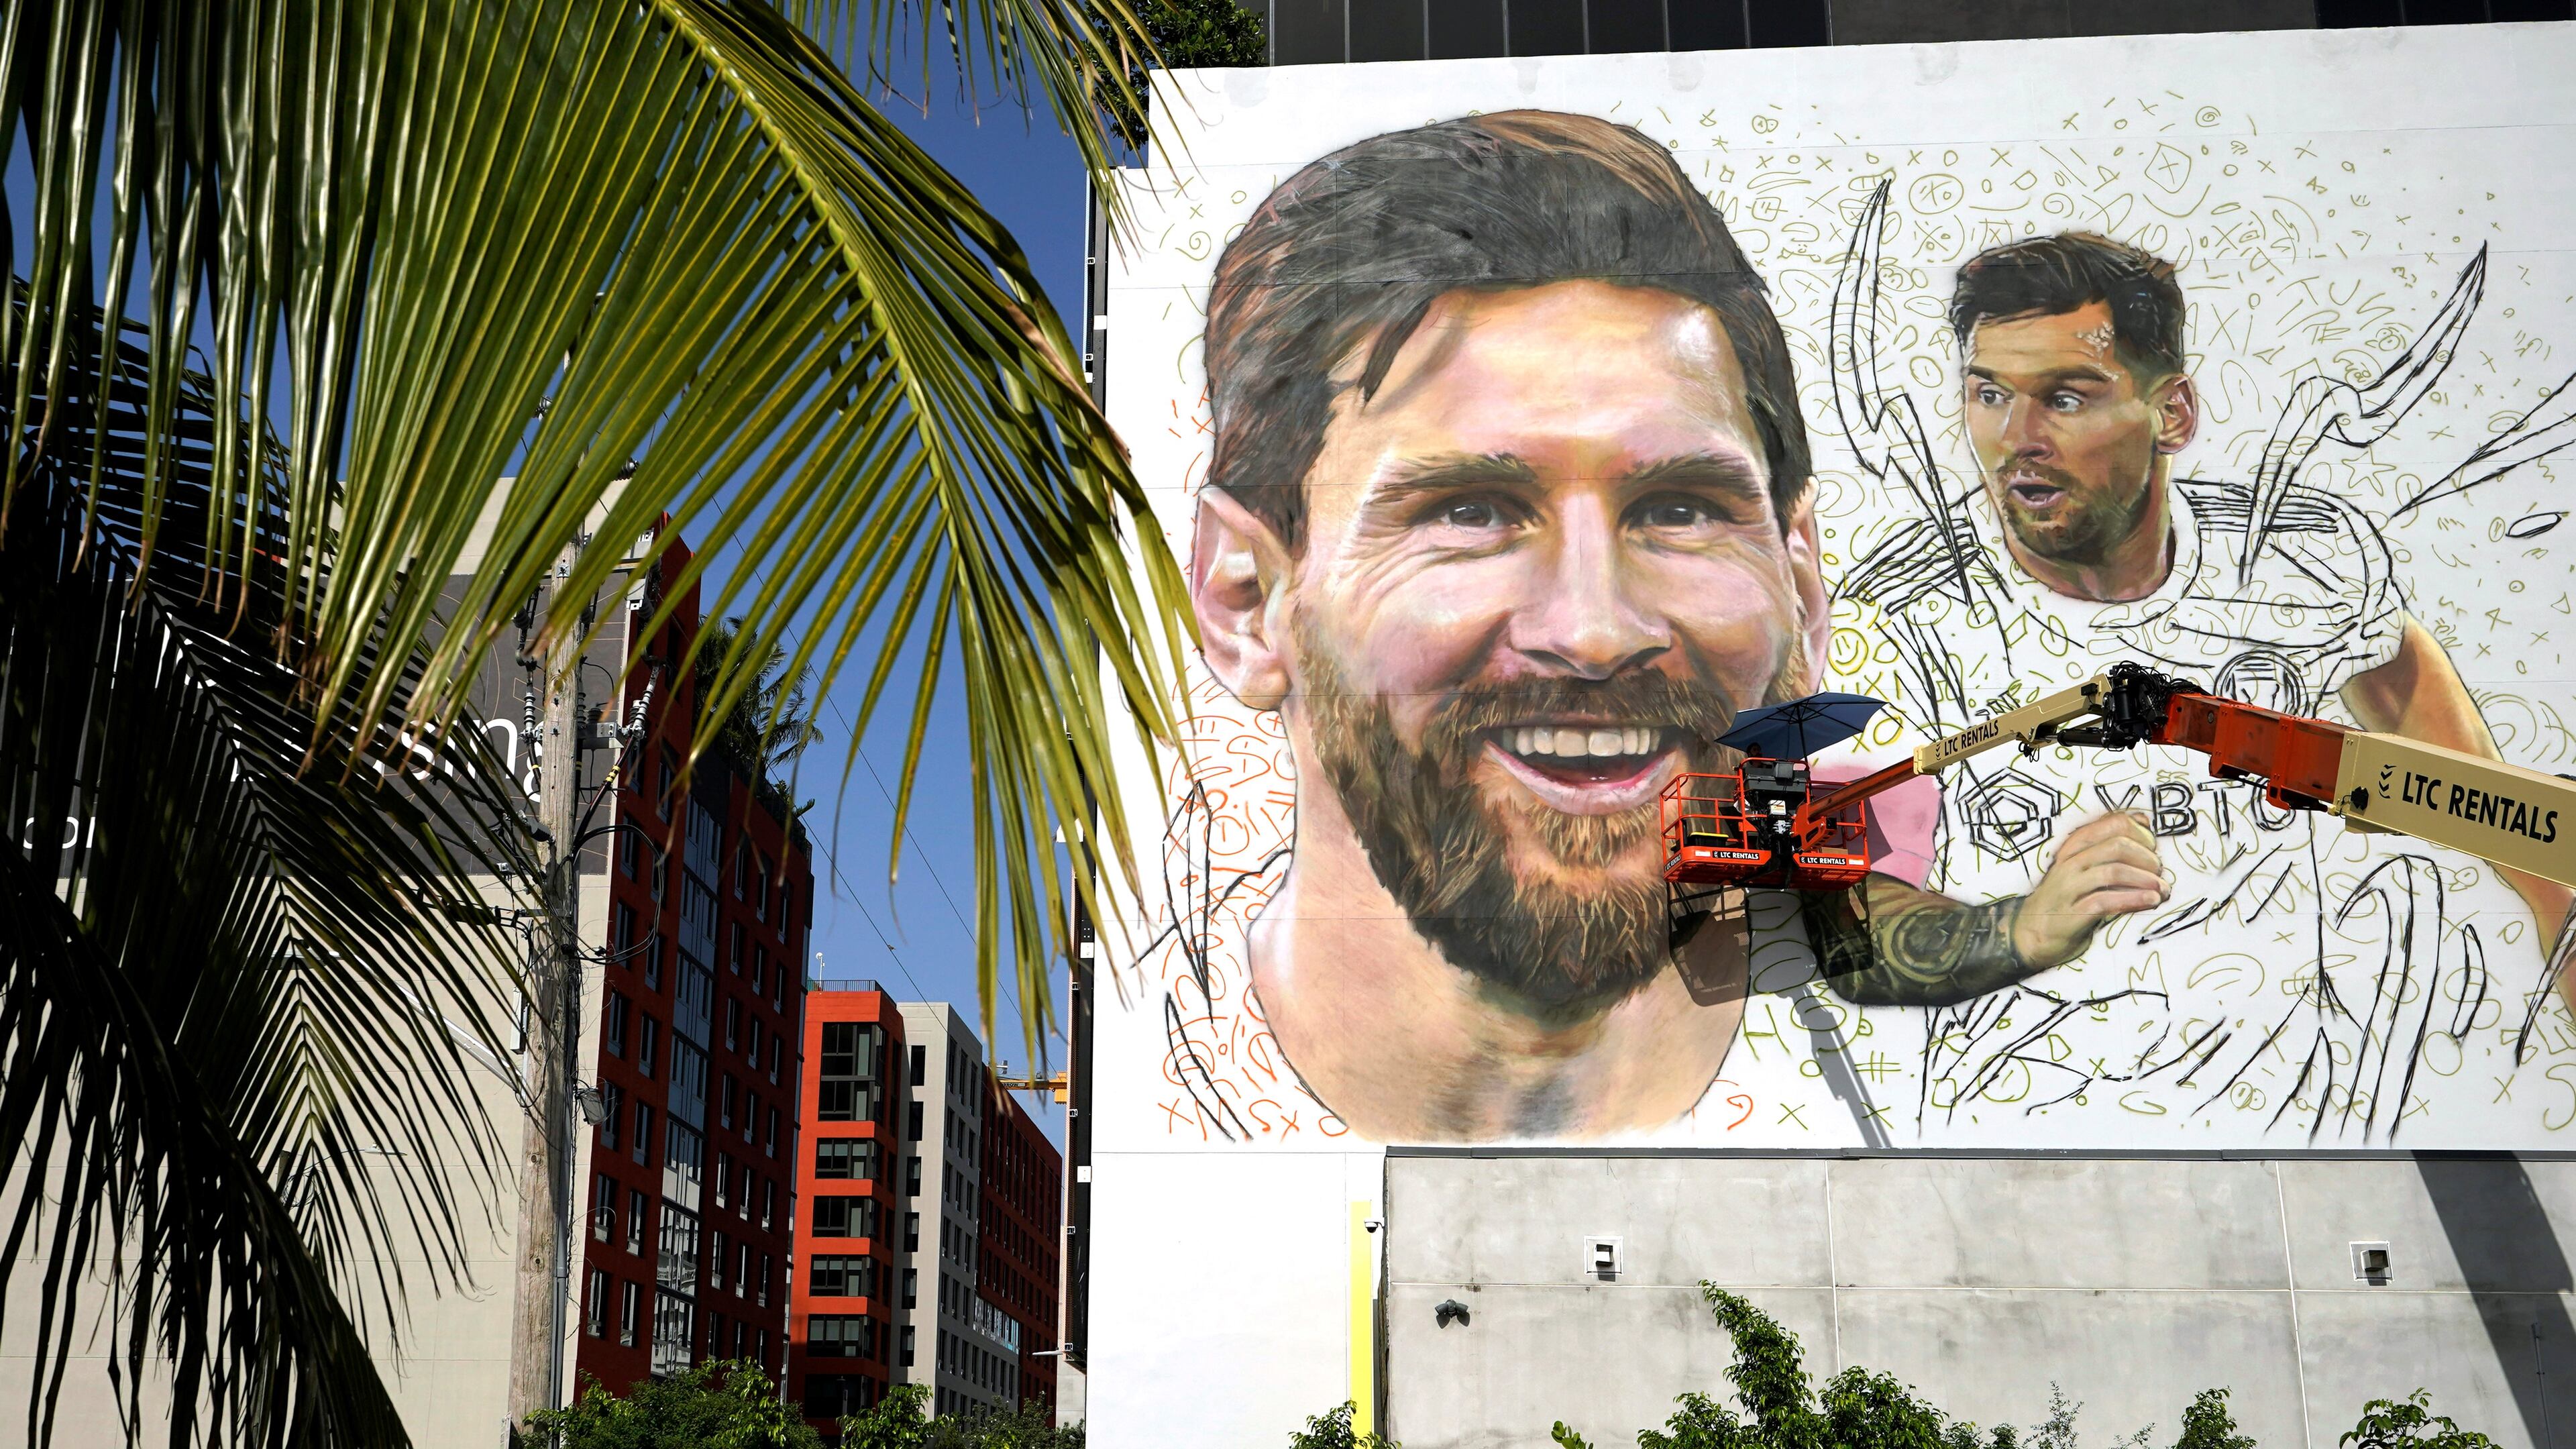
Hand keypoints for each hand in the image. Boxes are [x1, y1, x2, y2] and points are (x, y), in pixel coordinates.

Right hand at [2011, 810, 2167, 968]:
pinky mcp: (2072, 913)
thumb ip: (2109, 844)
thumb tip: (2142, 820)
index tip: (2154, 851)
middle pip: (2117, 845)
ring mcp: (2069, 887)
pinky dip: (2133, 899)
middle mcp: (2070, 863)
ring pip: (2113, 871)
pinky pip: (2106, 901)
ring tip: (2162, 890)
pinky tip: (2150, 901)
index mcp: (2075, 846)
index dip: (2141, 834)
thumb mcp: (2083, 866)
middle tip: (2160, 874)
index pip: (2114, 824)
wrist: (2030, 933)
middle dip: (2147, 858)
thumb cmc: (2066, 898)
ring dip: (2145, 880)